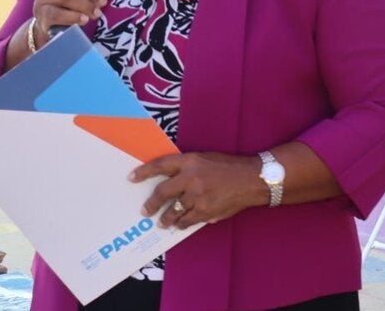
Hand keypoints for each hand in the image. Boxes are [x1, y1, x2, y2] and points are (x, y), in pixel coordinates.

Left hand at [132, 153, 264, 229]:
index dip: (144, 172)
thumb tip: (170, 179)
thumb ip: (188, 168)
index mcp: (191, 161)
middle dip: (151, 204)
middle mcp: (191, 178)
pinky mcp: (206, 211)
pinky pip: (187, 220)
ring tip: (161, 222)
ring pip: (174, 211)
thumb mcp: (206, 159)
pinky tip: (179, 225)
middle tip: (145, 211)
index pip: (161, 165)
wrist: (253, 179)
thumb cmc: (229, 167)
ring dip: (166, 218)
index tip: (131, 178)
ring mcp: (198, 196)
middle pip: (162, 192)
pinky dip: (182, 223)